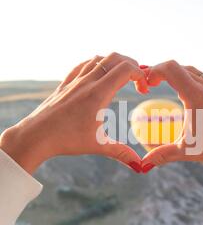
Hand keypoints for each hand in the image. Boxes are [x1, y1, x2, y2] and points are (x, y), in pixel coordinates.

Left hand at [0, 53, 147, 173]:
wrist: (36, 135)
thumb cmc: (66, 140)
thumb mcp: (98, 145)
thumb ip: (121, 153)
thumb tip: (140, 166)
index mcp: (98, 93)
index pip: (125, 69)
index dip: (140, 74)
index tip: (144, 88)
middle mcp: (87, 81)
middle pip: (115, 57)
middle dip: (132, 64)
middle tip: (138, 81)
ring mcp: (74, 80)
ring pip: (99, 58)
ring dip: (114, 63)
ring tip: (122, 78)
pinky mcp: (65, 83)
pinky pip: (83, 64)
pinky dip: (97, 63)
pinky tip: (99, 74)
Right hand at [141, 61, 202, 172]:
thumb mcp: (187, 151)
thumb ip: (163, 154)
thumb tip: (143, 164)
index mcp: (195, 95)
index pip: (170, 69)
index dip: (153, 71)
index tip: (146, 84)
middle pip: (177, 66)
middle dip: (160, 72)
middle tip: (149, 85)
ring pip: (190, 70)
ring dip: (174, 75)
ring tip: (162, 86)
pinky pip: (200, 78)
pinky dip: (186, 80)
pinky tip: (183, 94)